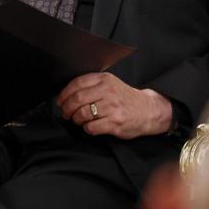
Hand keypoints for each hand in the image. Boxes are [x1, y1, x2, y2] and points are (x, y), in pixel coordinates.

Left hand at [56, 72, 171, 138]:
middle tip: (66, 113)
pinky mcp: (115, 122)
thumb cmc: (125, 99)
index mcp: (105, 80)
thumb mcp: (110, 85)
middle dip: (67, 109)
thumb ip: (92, 86)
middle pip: (77, 99)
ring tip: (79, 120)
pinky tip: (90, 126)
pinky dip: (87, 128)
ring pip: (82, 114)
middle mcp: (108, 91)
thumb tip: (66, 94)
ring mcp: (112, 107)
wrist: (148, 110)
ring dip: (76, 119)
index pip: (77, 83)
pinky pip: (91, 127)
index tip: (60, 101)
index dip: (64, 94)